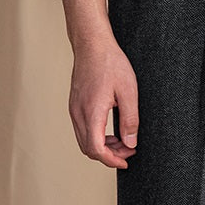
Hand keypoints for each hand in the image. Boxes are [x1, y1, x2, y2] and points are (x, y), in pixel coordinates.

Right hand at [61, 0, 138, 169]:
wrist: (92, 43)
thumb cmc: (111, 63)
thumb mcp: (129, 92)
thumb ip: (130, 120)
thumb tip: (130, 143)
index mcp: (91, 112)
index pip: (96, 149)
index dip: (111, 160)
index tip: (126, 161)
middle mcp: (78, 113)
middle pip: (88, 148)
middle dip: (109, 155)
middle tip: (129, 150)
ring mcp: (74, 109)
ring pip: (84, 140)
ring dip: (103, 146)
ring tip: (124, 141)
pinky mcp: (74, 105)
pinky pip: (82, 129)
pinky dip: (97, 136)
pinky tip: (112, 130)